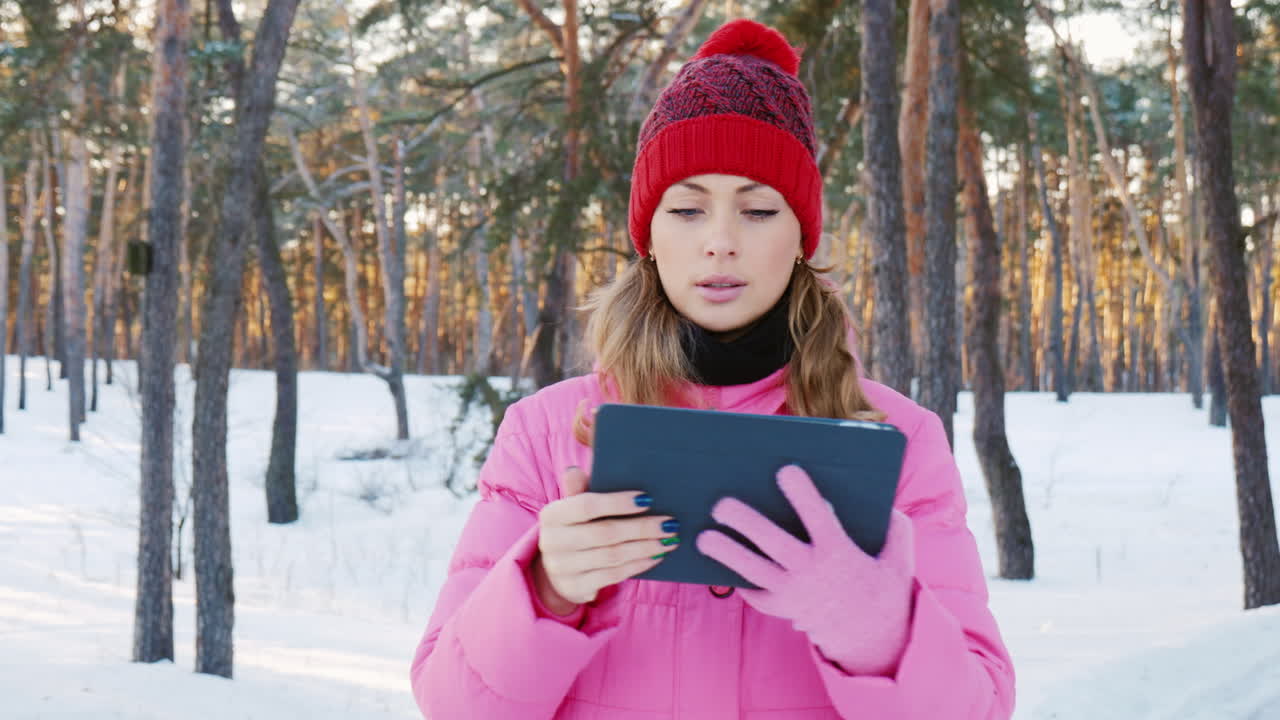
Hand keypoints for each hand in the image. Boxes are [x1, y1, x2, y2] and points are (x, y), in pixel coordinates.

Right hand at [531, 467, 678, 612]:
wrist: (558, 570)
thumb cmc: (575, 528)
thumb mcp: (574, 507)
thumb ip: (580, 488)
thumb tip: (577, 471)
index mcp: (552, 515)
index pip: (586, 506)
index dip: (617, 502)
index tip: (647, 499)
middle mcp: (552, 542)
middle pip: (604, 533)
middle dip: (641, 528)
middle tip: (669, 524)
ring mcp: (562, 568)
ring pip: (612, 556)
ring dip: (645, 548)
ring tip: (668, 540)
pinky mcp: (575, 588)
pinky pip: (613, 576)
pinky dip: (638, 565)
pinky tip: (655, 557)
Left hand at [696, 465, 914, 675]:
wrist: (872, 637)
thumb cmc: (882, 586)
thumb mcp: (898, 560)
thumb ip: (896, 529)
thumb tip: (886, 504)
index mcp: (839, 553)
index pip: (818, 518)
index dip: (802, 494)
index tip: (785, 470)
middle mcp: (811, 573)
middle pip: (772, 544)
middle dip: (746, 522)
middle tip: (721, 504)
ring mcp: (793, 593)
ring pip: (753, 570)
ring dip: (726, 553)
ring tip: (702, 538)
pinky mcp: (781, 607)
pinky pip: (754, 592)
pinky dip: (737, 578)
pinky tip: (719, 562)